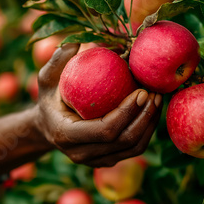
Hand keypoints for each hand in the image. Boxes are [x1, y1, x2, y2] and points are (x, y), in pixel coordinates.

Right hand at [35, 44, 162, 166]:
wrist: (46, 126)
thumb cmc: (49, 97)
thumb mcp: (46, 77)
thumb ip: (59, 59)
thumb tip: (80, 41)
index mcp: (66, 134)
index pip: (104, 130)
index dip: (126, 112)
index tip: (141, 91)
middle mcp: (81, 153)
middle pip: (123, 141)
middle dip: (144, 117)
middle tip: (154, 93)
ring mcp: (95, 161)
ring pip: (133, 148)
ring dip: (150, 124)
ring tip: (157, 100)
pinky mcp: (107, 161)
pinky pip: (134, 149)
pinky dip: (147, 130)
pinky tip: (151, 110)